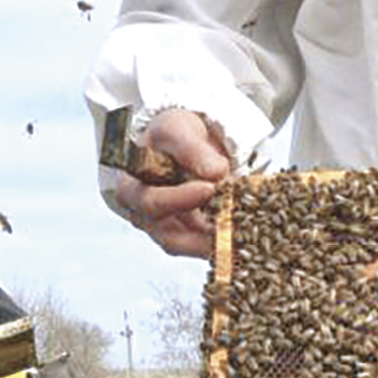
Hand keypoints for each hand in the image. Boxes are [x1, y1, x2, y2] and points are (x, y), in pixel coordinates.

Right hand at [112, 107, 234, 259]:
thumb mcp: (177, 129)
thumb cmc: (170, 136)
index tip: (209, 187)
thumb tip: (217, 172)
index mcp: (130, 188)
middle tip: (235, 212)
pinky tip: (247, 230)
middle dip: (205, 227)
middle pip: (170, 236)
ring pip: (192, 247)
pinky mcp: (190, 238)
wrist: (184, 143)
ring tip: (246, 225)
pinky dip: (227, 240)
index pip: (150, 202)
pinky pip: (207, 246)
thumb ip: (192, 149)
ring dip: (219, 240)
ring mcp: (166, 231)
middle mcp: (144, 217)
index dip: (178, 199)